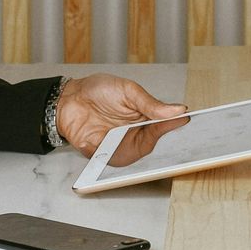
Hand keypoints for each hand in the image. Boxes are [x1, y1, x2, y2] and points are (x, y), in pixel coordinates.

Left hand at [55, 74, 188, 156]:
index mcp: (144, 117)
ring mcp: (118, 144)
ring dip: (128, 147)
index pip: (163, 125)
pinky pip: (110, 159)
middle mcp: (134, 133)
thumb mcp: (127, 91)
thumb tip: (177, 109)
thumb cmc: (97, 90)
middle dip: (155, 140)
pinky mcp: (102, 153)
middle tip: (150, 129)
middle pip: (152, 143)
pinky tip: (95, 139)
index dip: (173, 125)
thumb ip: (151, 103)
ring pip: (133, 155)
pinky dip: (105, 151)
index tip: (182, 121)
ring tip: (119, 133)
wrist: (67, 99)